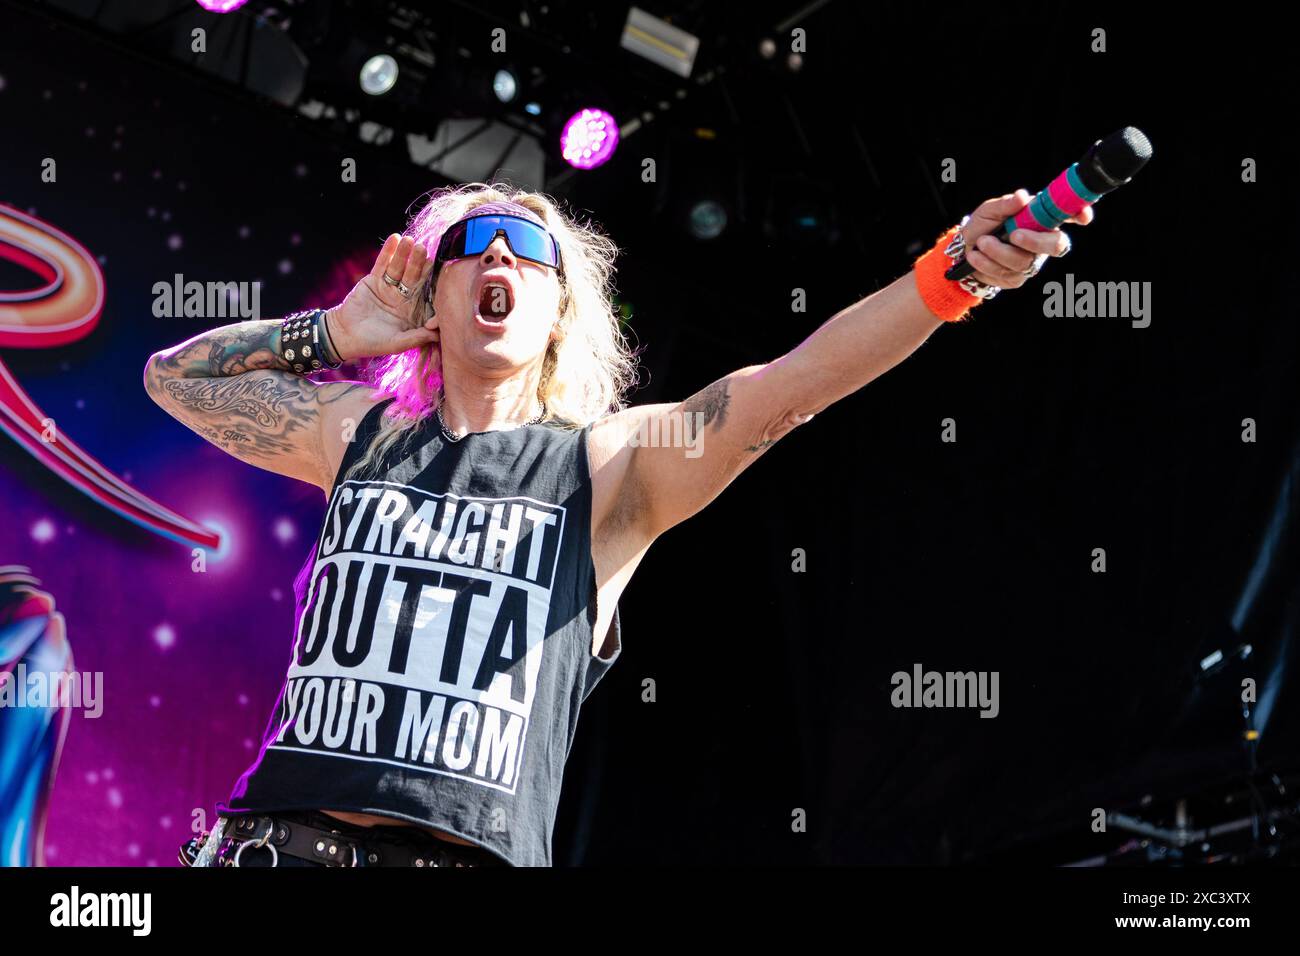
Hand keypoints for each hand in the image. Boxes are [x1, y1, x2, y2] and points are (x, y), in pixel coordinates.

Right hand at [327, 233, 439, 360]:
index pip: (425, 296)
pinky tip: (395, 238)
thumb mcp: (397, 343)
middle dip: (418, 264)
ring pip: (399, 268)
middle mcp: (403, 298)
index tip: (438, 274)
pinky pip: (383, 264)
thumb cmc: (372, 343)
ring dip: (405, 254)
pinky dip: (388, 252)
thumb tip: (438, 334)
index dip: (431, 285)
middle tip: (424, 249)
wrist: (344, 335)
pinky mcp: (374, 280)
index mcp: (412, 312)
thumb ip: (417, 337)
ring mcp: (389, 287)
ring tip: (410, 240)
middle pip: (413, 278)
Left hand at [960, 189, 1093, 289]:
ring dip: (998, 251)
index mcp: (1040, 219)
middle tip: (1014, 235)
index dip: (1080, 215)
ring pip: (1025, 261)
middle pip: (1056, 245)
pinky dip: (988, 264)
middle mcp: (1041, 241)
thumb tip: (1022, 197)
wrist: (962, 251)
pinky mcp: (1017, 278)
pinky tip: (976, 257)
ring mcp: (1031, 261)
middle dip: (1036, 241)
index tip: (1083, 217)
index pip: (1067, 215)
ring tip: (980, 243)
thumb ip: (1005, 204)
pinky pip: (1007, 274)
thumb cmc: (982, 225)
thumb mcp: (989, 210)